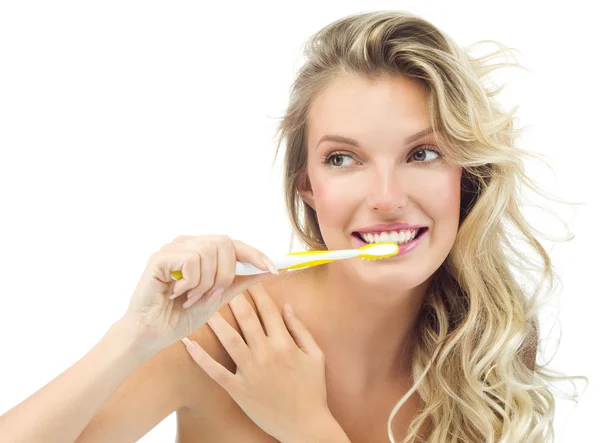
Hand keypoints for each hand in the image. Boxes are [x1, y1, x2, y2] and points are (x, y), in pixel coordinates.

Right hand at [122, 234, 281, 353]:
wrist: (152, 335)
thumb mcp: (218, 298)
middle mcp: (188, 244)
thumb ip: (241, 281)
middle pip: (225, 243)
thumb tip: (269, 269)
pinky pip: (191, 260)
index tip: (274, 269)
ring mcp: (173, 248)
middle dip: (227, 273)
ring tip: (192, 297)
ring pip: (209, 252)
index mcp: (202, 251)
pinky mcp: (160, 257)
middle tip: (213, 295)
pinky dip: (191, 282)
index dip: (256, 255)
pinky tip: (178, 294)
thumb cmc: (180, 316)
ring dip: (207, 282)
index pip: (235, 244)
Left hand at [182, 282, 331, 441]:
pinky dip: (200, 357)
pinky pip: (215, 371)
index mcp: (285, 343)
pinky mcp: (238, 389)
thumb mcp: (315, 355)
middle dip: (233, 297)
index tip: (247, 277)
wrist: (306, 425)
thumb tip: (287, 306)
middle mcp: (266, 353)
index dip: (257, 291)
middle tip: (220, 281)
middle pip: (246, 318)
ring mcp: (250, 371)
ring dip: (215, 320)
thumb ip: (301, 329)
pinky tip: (188, 343)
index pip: (268, 310)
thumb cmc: (313, 390)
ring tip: (202, 303)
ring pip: (229, 339)